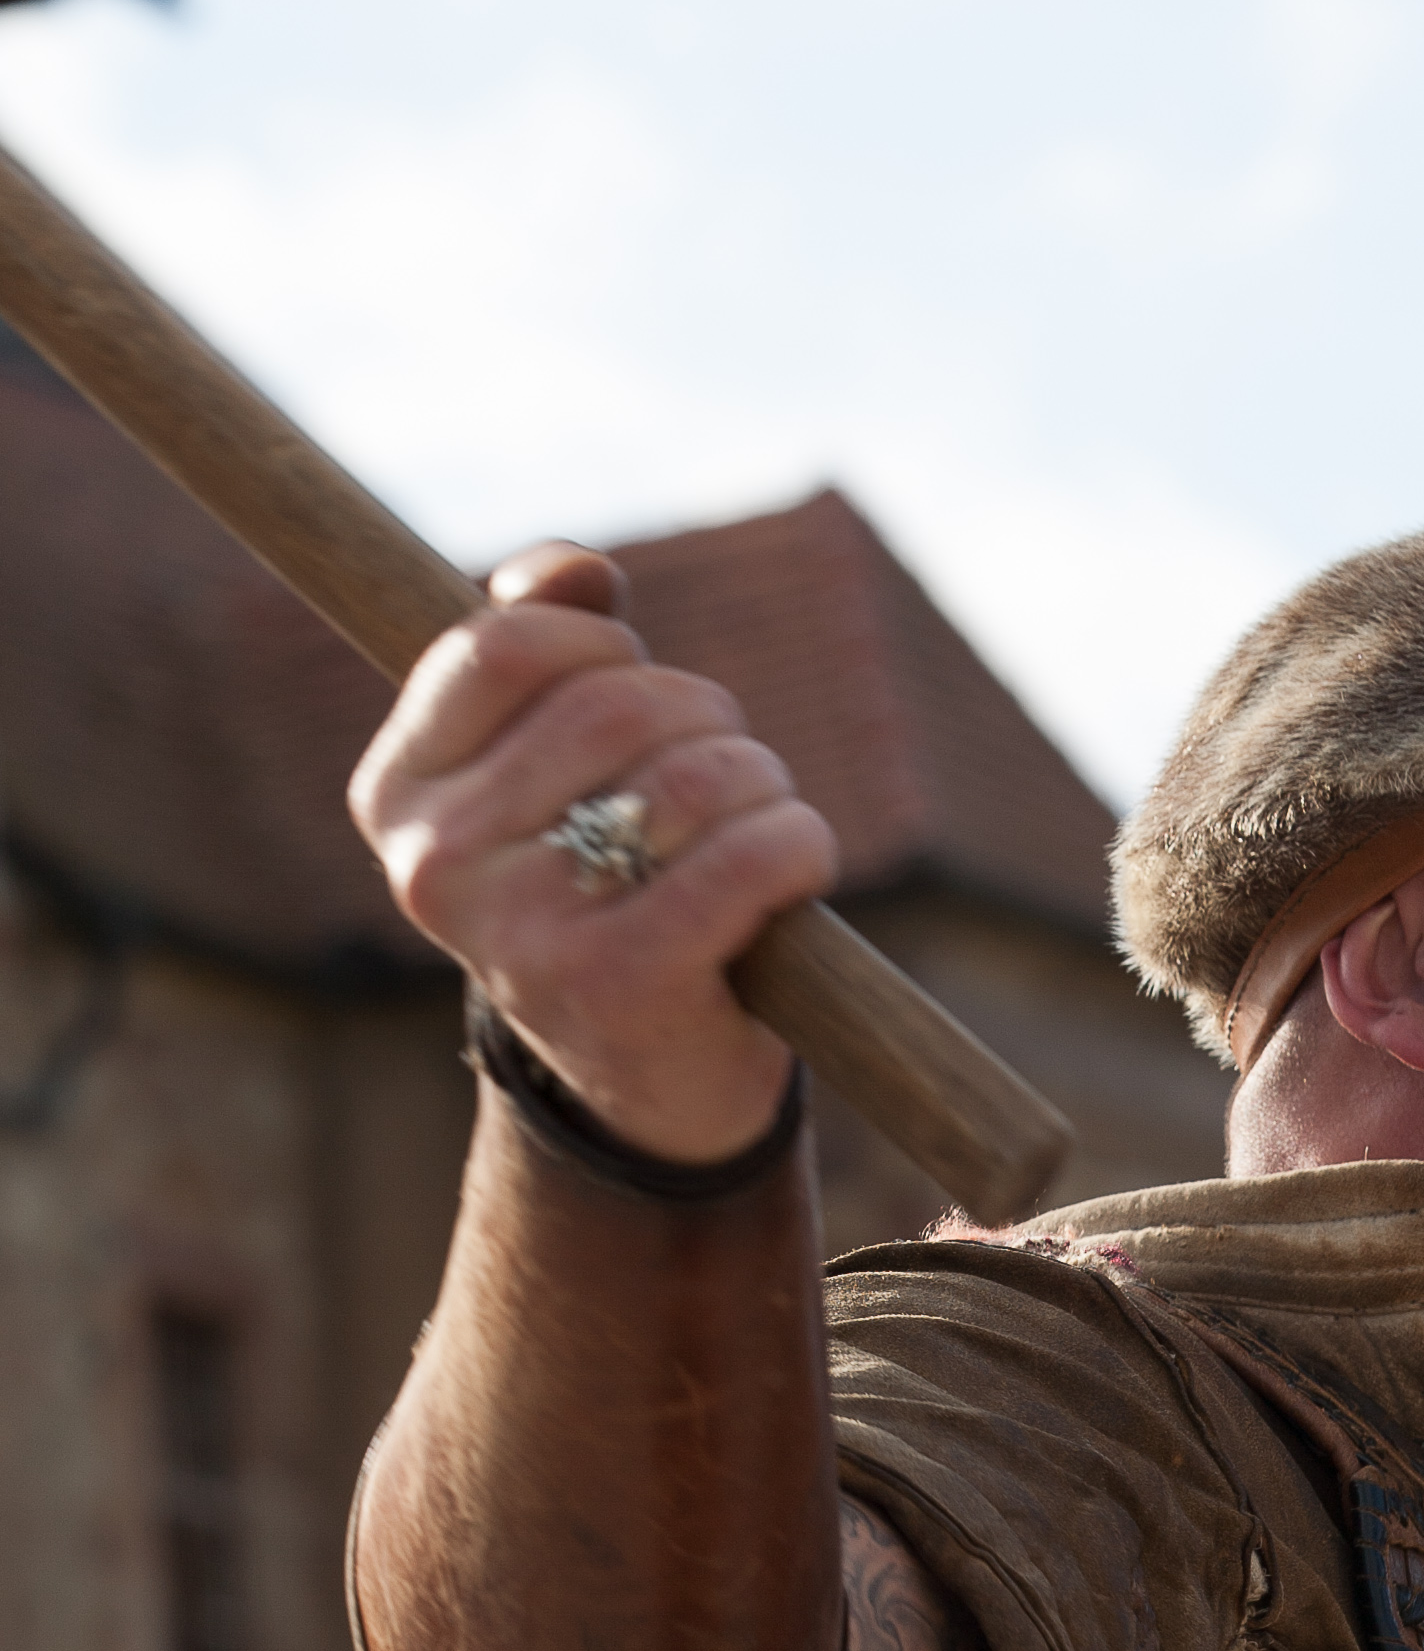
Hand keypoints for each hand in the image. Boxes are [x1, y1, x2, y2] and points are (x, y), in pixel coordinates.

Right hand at [348, 543, 837, 1161]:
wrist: (647, 1082)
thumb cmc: (605, 891)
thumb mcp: (549, 772)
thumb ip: (549, 650)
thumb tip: (580, 568)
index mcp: (399, 793)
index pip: (505, 644)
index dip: (604, 645)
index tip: (636, 690)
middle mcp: (436, 866)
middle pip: (616, 702)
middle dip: (706, 718)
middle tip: (726, 773)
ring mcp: (521, 933)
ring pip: (689, 774)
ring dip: (761, 783)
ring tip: (758, 825)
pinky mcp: (618, 986)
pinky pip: (743, 856)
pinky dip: (797, 844)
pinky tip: (793, 868)